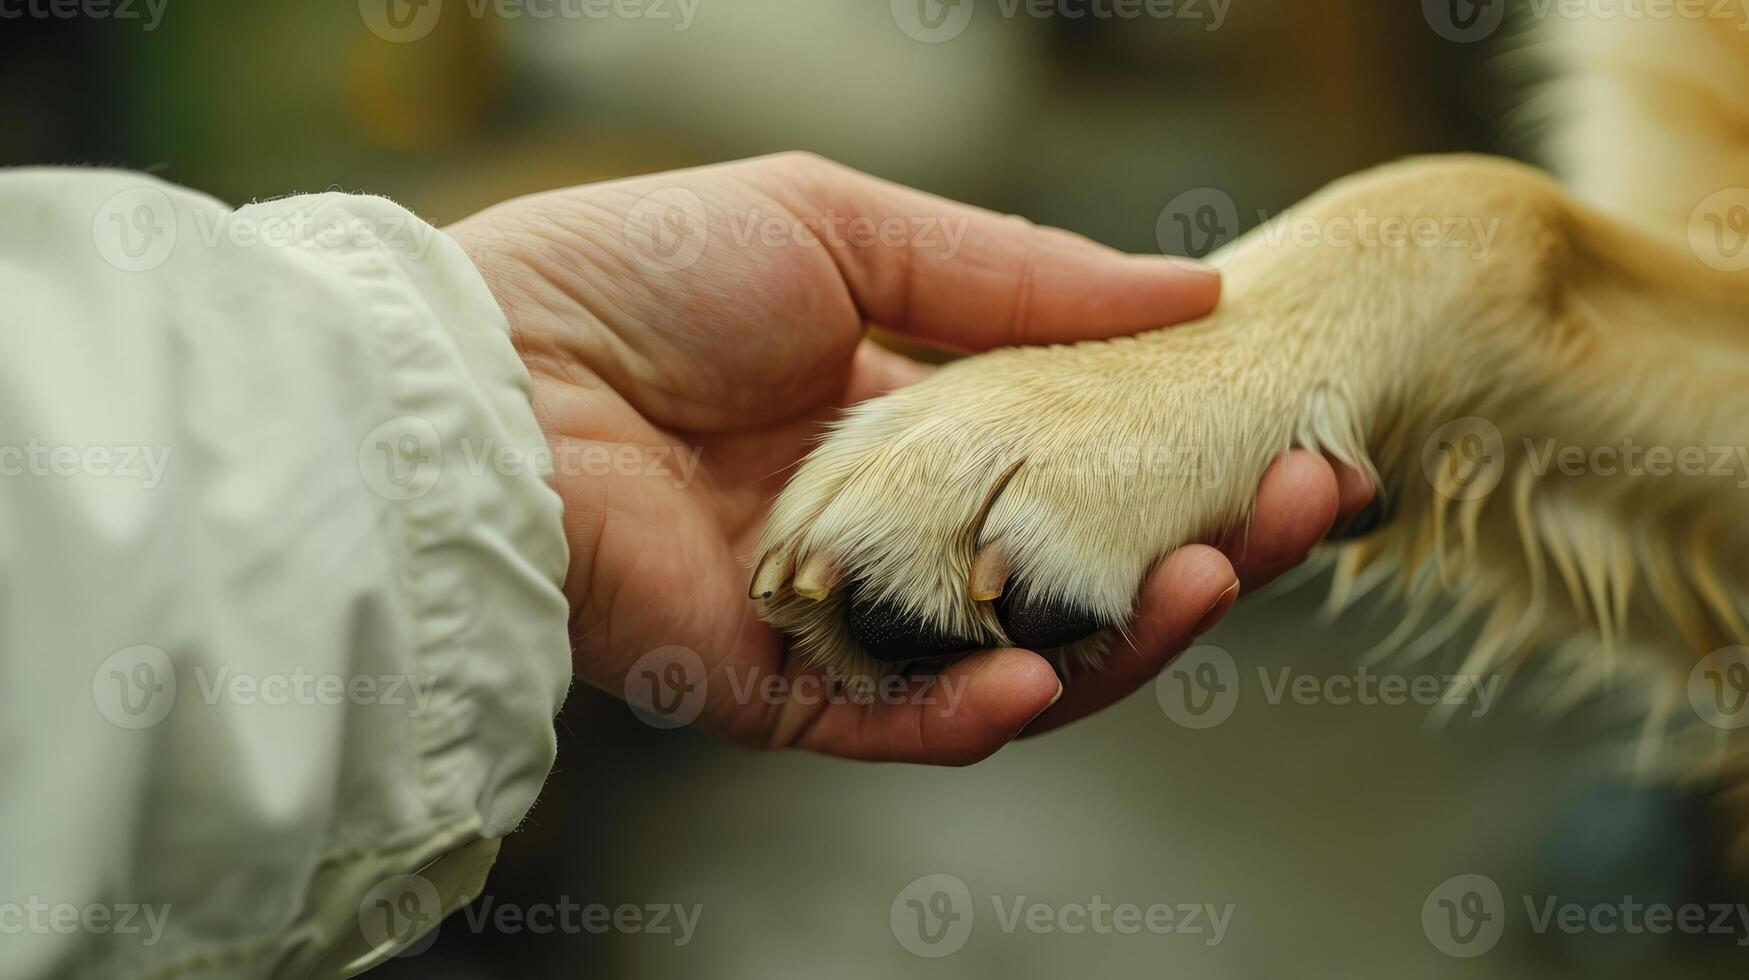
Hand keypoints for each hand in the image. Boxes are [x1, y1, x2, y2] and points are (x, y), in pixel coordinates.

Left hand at [448, 152, 1372, 763]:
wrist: (486, 369)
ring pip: (1011, 659)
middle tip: (1309, 506)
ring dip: (1124, 635)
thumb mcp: (842, 230)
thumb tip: (1195, 284)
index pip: (1075, 460)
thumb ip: (1013, 273)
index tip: (1289, 429)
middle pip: (1069, 568)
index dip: (1180, 451)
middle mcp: (886, 531)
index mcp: (901, 421)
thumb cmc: (641, 274)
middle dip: (1196, 545)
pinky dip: (978, 711)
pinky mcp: (772, 697)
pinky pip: (898, 727)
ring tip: (1218, 579)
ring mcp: (837, 621)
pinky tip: (1048, 671)